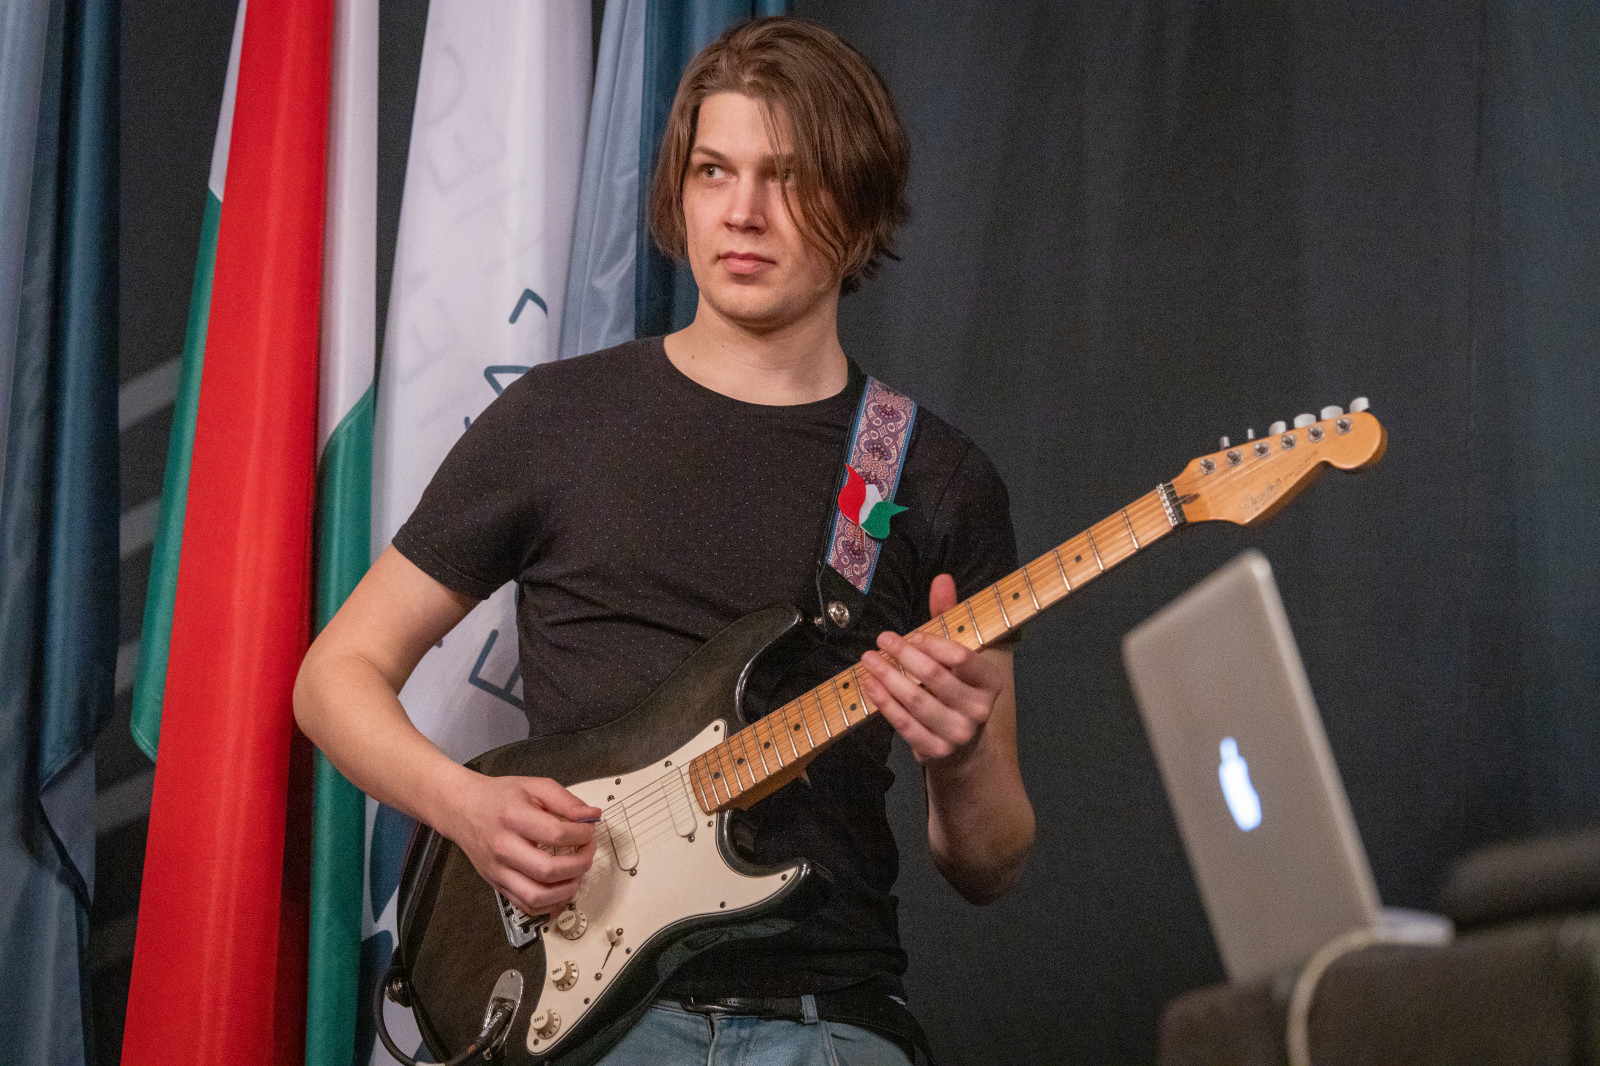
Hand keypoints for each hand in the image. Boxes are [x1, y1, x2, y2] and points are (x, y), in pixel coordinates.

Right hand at [447, 774, 601, 915]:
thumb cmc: (498, 798)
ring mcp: (499, 870)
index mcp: (514, 818)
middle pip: (547, 870)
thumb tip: (591, 816)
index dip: (582, 834)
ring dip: (566, 890)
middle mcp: (503, 847)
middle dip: (579, 865)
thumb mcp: (534, 786)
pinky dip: (549, 905)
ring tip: (578, 875)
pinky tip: (561, 891)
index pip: (557, 834)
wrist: (463, 809)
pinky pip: (526, 906)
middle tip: (587, 853)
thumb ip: (566, 800)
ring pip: (536, 896)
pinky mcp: (497, 884)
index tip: (589, 831)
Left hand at [860, 574, 1009, 763]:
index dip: (932, 643)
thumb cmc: (955, 686)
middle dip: (905, 656)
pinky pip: (905, 725)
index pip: (961, 657)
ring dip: (889, 678)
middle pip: (936, 677)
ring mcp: (959, 733)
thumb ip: (947, 615)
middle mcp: (979, 709)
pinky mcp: (936, 751)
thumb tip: (941, 579)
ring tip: (869, 660)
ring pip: (918, 701)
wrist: (962, 743)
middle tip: (882, 640)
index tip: (909, 635)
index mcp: (990, 681)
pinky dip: (885, 704)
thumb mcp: (955, 651)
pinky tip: (871, 685)